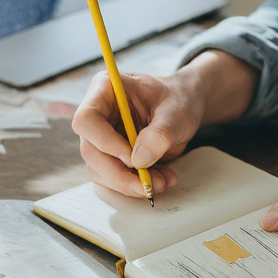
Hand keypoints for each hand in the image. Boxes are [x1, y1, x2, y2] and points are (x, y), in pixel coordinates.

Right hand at [72, 50, 258, 197]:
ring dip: (134, 184)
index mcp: (105, 91)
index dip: (106, 144)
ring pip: (104, 171)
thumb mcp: (179, 110)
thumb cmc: (184, 97)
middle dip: (122, 175)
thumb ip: (162, 131)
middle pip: (91, 153)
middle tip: (153, 186)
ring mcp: (107, 137)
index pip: (86, 121)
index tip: (136, 158)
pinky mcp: (119, 155)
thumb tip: (140, 159)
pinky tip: (164, 180)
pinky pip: (121, 177)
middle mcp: (100, 115)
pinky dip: (141, 185)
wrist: (191, 105)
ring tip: (166, 183)